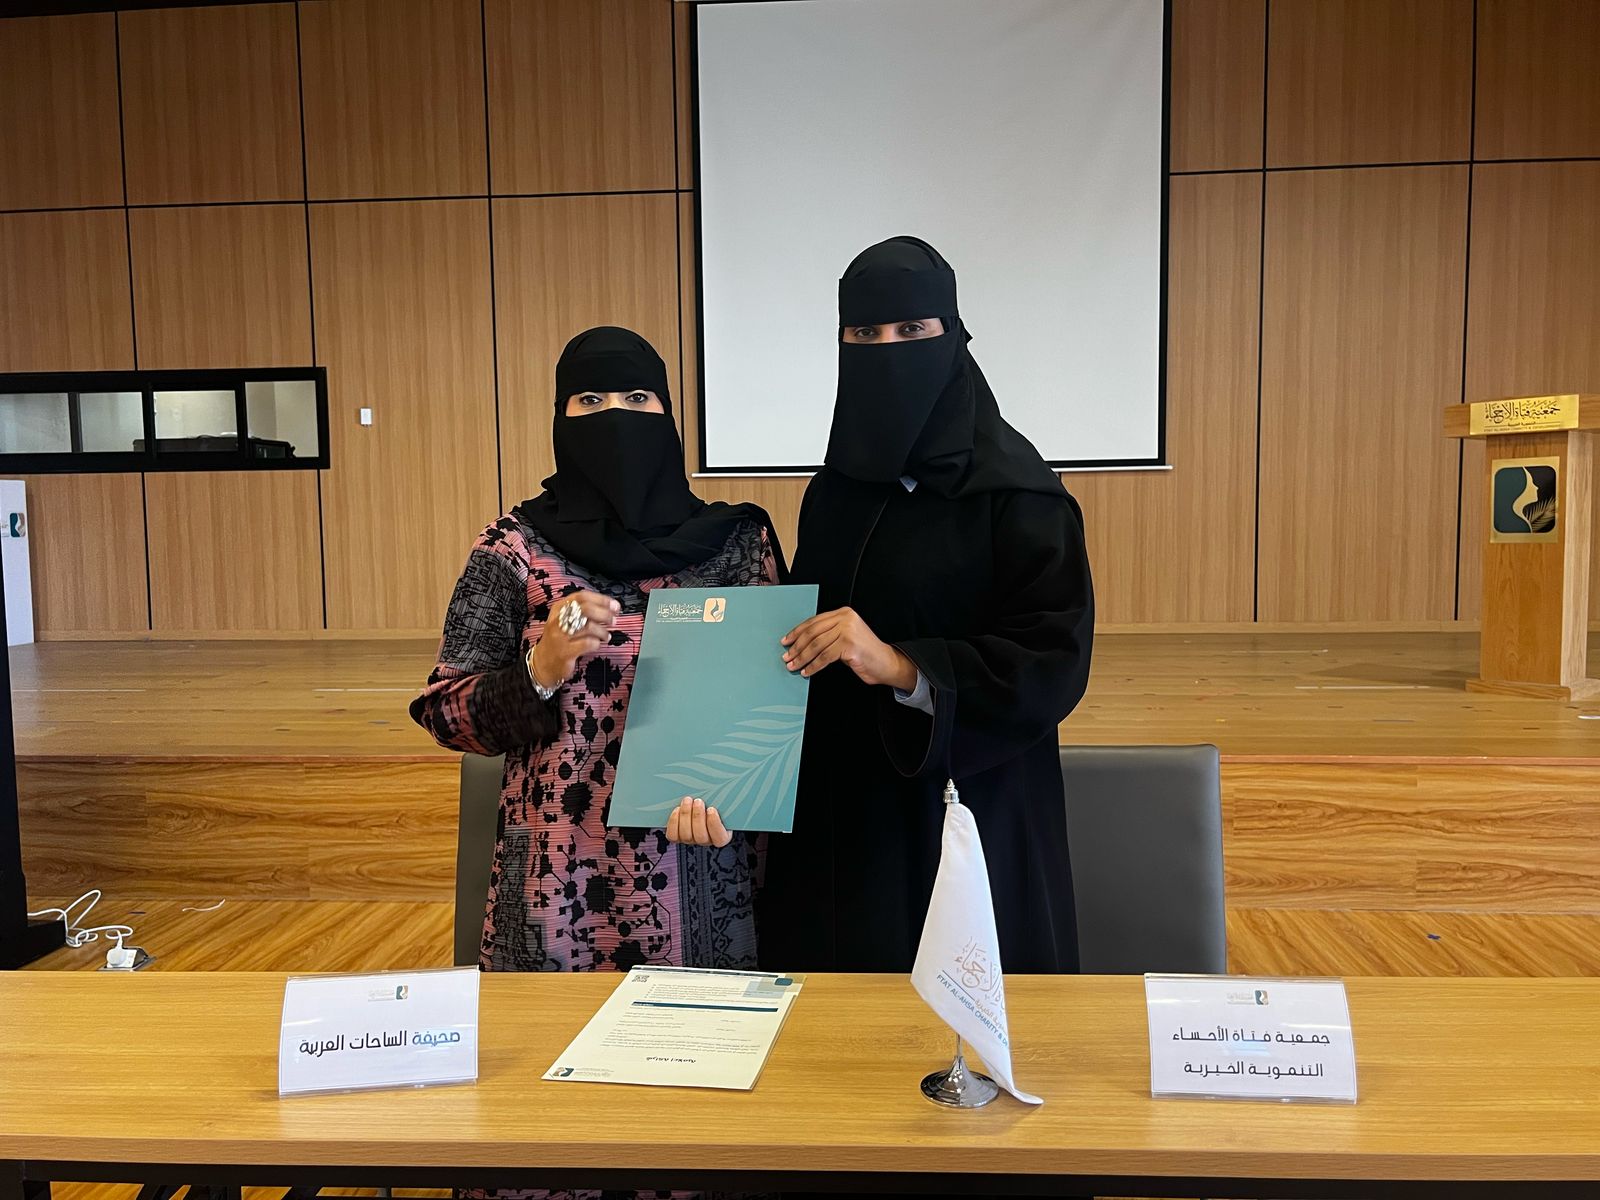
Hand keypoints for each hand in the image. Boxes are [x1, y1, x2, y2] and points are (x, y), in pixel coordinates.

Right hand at [530, 591, 619, 688]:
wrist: (543, 663)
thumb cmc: (559, 639)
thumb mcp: (565, 620)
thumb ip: (582, 611)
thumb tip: (608, 607)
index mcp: (559, 608)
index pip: (582, 597)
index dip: (601, 600)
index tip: (614, 606)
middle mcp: (558, 620)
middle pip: (586, 609)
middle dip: (605, 614)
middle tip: (613, 620)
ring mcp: (560, 636)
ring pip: (588, 626)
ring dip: (603, 631)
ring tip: (606, 636)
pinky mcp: (565, 652)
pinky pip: (588, 643)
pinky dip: (597, 643)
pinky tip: (597, 644)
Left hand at [664, 796, 732, 847]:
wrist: (701, 804)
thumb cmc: (715, 803)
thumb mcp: (724, 802)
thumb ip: (725, 801)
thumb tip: (733, 787)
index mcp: (722, 836)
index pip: (720, 838)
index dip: (714, 824)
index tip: (711, 809)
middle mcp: (706, 840)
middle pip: (701, 836)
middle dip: (698, 817)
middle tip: (698, 801)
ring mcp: (691, 840)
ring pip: (686, 835)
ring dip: (686, 816)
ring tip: (687, 801)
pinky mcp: (678, 836)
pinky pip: (673, 835)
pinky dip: (674, 822)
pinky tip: (677, 809)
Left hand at [781, 607, 918, 689]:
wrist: (887, 663)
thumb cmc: (865, 653)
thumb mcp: (845, 638)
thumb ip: (827, 635)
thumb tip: (801, 644)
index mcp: (843, 613)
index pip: (814, 622)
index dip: (797, 632)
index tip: (786, 641)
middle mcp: (845, 618)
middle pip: (813, 632)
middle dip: (797, 646)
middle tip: (787, 656)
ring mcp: (848, 630)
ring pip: (816, 645)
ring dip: (802, 657)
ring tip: (793, 665)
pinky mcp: (849, 644)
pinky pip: (825, 657)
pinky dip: (813, 666)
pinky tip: (807, 671)